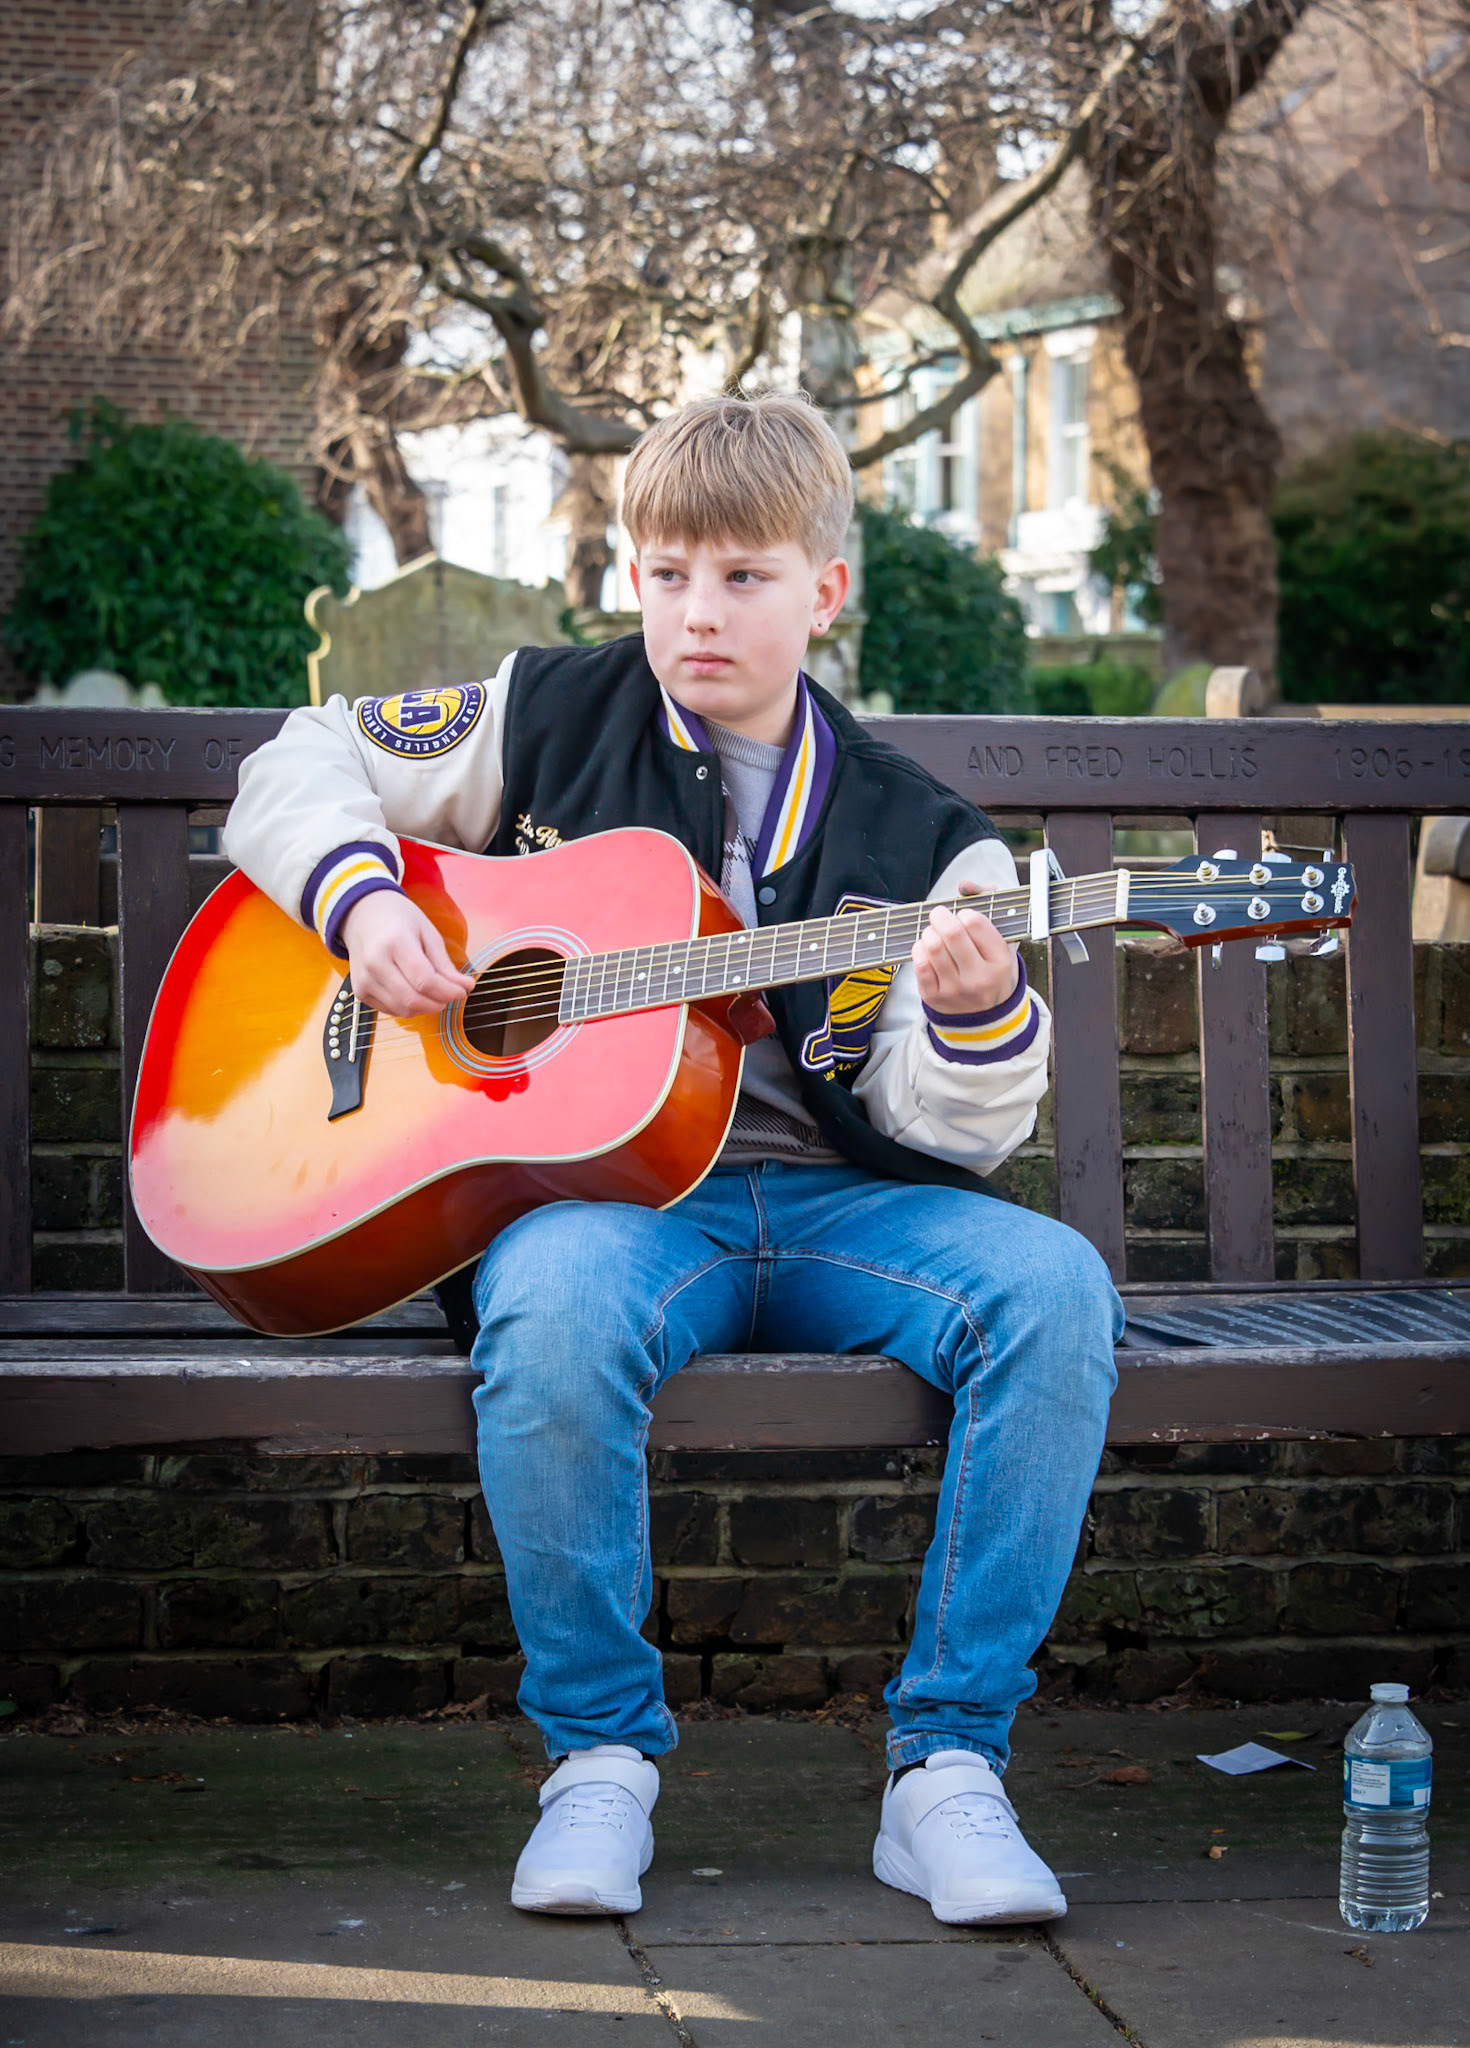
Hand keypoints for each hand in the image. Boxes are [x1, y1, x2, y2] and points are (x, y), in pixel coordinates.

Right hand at [340, 890, 475, 1016]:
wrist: (362, 916)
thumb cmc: (399, 920)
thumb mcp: (427, 932)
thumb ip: (444, 963)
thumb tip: (465, 987)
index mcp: (394, 942)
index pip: (425, 980)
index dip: (448, 991)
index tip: (463, 990)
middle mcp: (375, 963)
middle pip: (413, 1000)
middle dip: (439, 1003)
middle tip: (451, 994)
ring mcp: (364, 979)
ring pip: (403, 1010)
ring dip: (425, 1008)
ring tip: (435, 993)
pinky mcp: (359, 991)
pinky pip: (390, 1010)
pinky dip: (408, 1007)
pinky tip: (415, 992)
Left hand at [913, 881, 1018, 1016]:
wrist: (987, 1016)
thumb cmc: (992, 968)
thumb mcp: (1003, 941)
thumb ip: (988, 903)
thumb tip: (964, 884)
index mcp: (1000, 961)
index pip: (975, 922)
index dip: (965, 913)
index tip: (964, 917)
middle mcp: (979, 978)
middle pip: (951, 933)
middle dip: (940, 916)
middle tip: (939, 915)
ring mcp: (956, 990)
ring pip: (932, 947)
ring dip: (928, 932)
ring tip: (933, 932)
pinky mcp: (935, 997)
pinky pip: (919, 964)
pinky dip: (919, 949)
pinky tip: (926, 949)